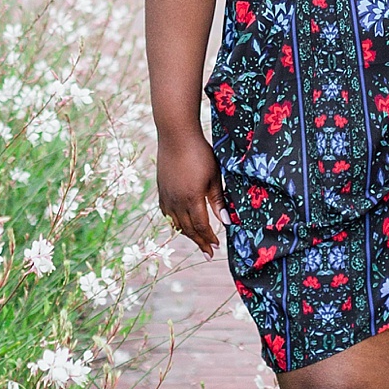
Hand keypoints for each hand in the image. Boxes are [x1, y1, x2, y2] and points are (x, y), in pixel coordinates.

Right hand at [156, 130, 226, 257]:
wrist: (176, 136)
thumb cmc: (200, 153)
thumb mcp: (214, 176)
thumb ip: (218, 200)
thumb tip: (226, 222)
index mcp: (192, 199)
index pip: (202, 226)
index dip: (209, 238)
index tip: (216, 247)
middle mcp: (176, 202)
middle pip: (188, 229)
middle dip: (199, 242)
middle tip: (208, 252)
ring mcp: (167, 197)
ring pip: (176, 223)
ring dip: (188, 234)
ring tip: (197, 240)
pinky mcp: (161, 190)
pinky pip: (167, 213)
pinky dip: (175, 222)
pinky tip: (180, 224)